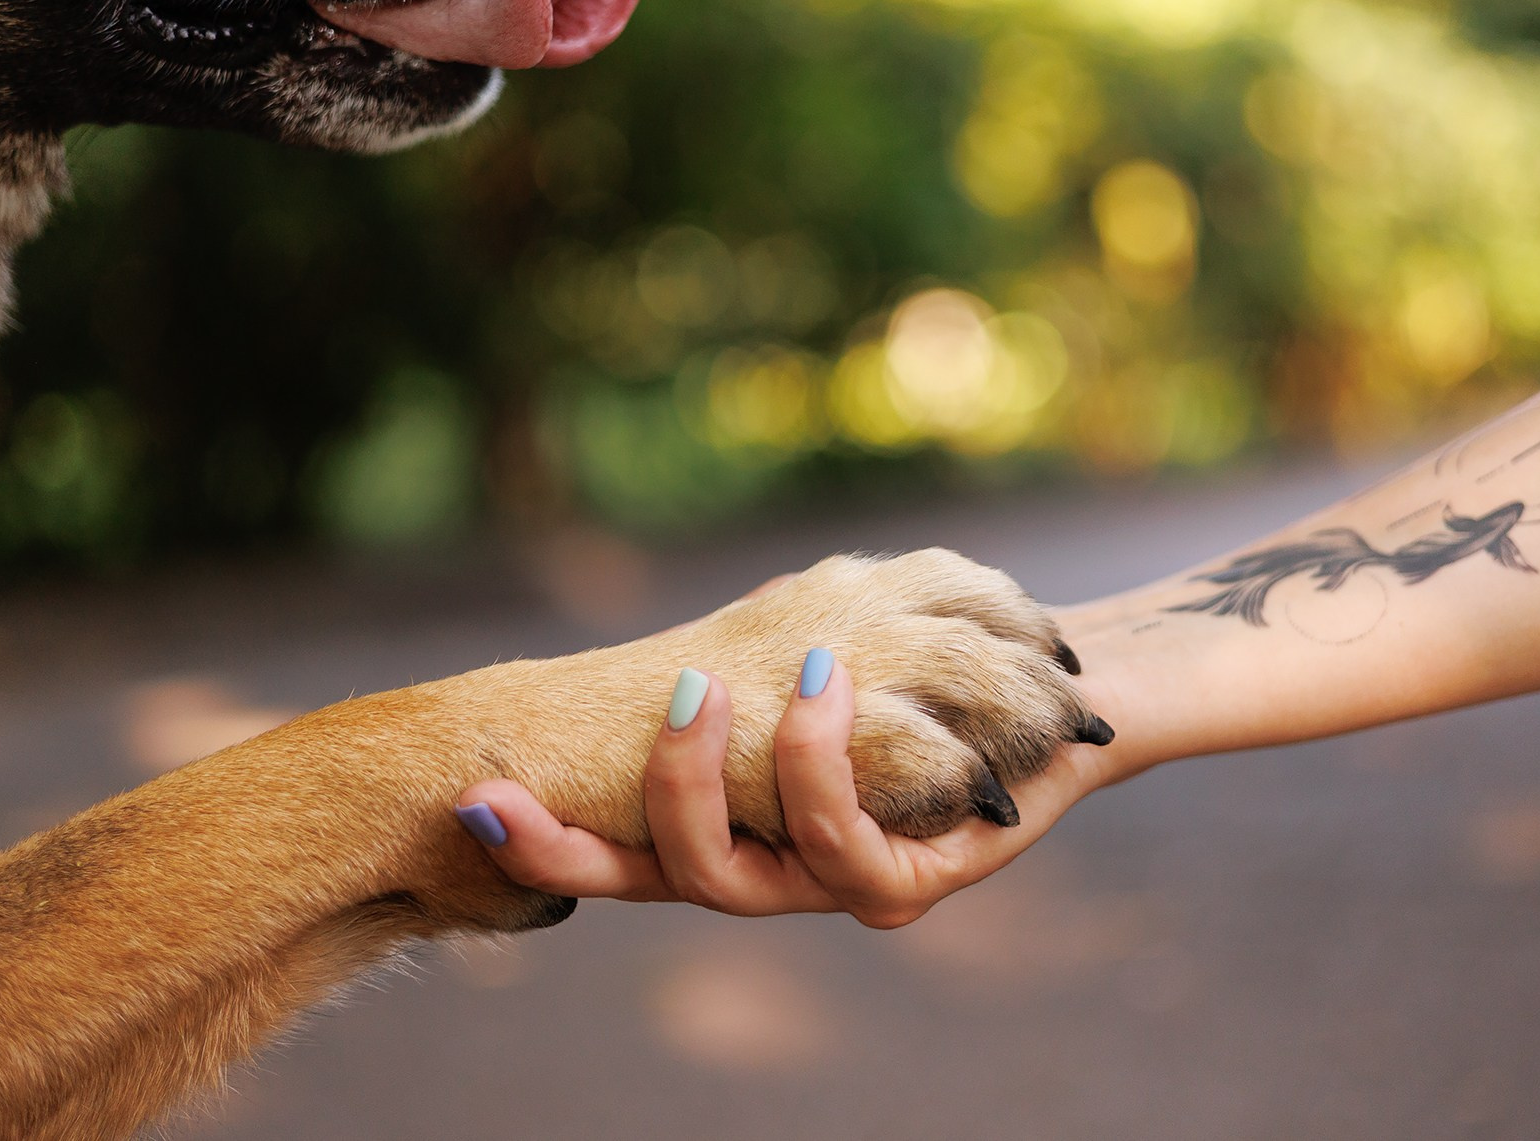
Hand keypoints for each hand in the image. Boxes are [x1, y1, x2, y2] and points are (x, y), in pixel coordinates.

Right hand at [456, 635, 1123, 928]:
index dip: (545, 842)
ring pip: (738, 880)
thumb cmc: (935, 663)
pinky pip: (842, 854)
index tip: (479, 799)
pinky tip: (825, 683)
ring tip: (746, 676)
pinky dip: (821, 768)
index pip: (623, 849)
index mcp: (743, 823)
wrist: (1061, 680)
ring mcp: (841, 888)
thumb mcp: (826, 651)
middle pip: (667, 878)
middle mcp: (780, 868)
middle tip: (669, 694)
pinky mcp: (911, 886)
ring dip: (719, 777)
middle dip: (639, 796)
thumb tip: (686, 665)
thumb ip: (750, 664)